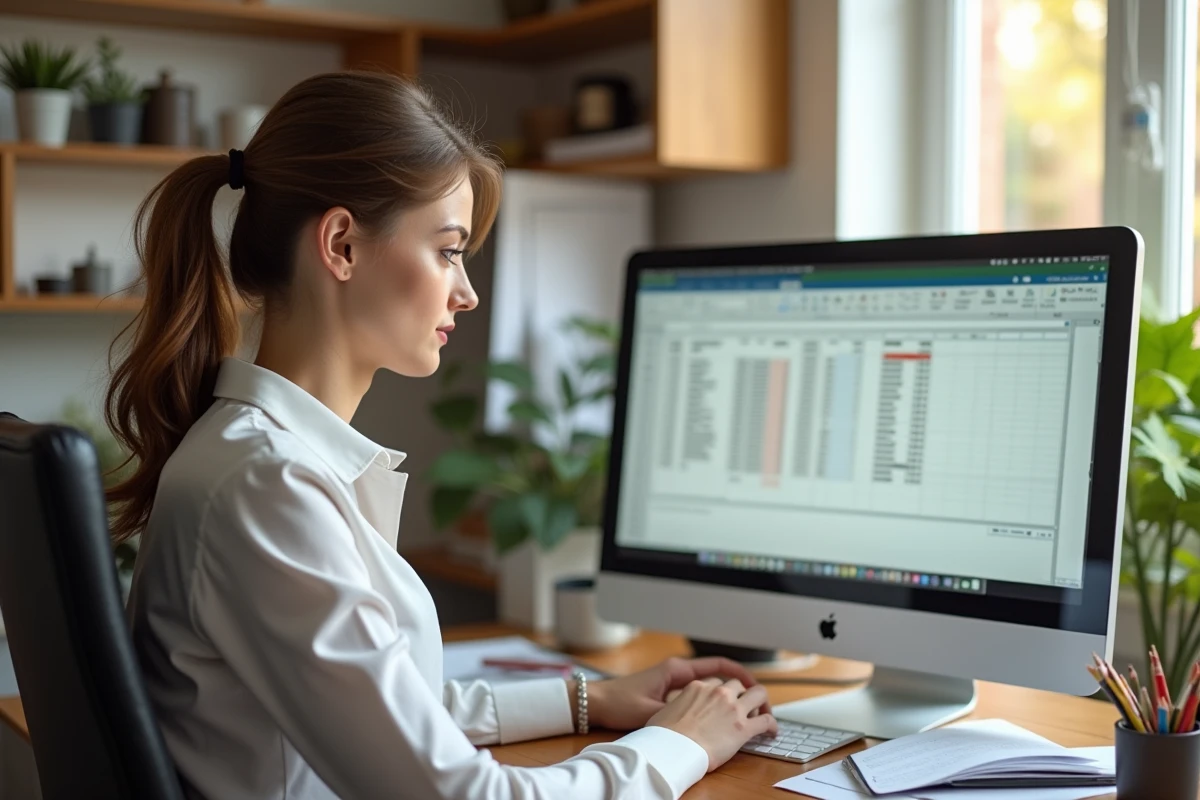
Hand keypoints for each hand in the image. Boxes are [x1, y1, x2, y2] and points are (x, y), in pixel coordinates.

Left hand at [586, 656, 769, 731]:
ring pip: (710, 684)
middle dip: (739, 685)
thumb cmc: (619, 702)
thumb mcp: (650, 711)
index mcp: (677, 671)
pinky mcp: (668, 692)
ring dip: (727, 694)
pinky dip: (711, 701)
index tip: (756, 685)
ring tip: (744, 710)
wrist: (597, 702)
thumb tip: (700, 723)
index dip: (741, 673)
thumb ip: (675, 714)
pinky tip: (718, 717)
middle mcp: (677, 672)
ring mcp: (673, 682)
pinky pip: (698, 694)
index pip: (718, 665)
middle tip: (757, 701)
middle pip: (718, 674)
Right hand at [647, 678, 776, 771]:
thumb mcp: (664, 711)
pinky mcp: (744, 727)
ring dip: (762, 703)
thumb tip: (672, 715)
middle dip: (743, 693)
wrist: (674, 749)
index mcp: (698, 687)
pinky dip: (772, 725)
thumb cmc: (664, 735)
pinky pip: (766, 720)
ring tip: (763, 713)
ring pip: (758, 694)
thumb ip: (675, 707)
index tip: (724, 699)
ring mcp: (733, 708)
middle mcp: (718, 693)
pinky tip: (772, 731)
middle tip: (745, 704)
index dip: (722, 691)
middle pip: (738, 684)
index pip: (716, 682)